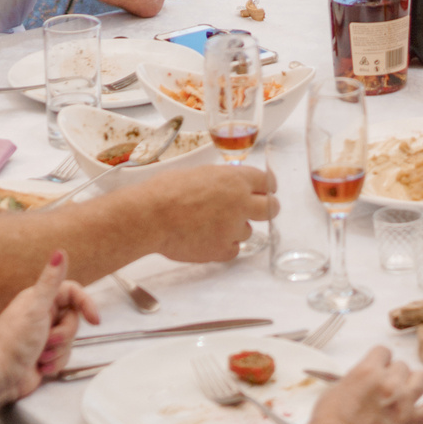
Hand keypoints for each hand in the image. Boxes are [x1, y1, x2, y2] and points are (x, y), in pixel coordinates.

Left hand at [0, 250, 100, 404]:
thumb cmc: (11, 344)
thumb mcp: (35, 309)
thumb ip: (50, 281)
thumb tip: (60, 251)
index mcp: (39, 300)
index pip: (73, 293)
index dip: (86, 304)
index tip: (95, 320)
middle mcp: (42, 316)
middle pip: (73, 320)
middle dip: (64, 335)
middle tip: (47, 341)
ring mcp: (43, 336)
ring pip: (70, 341)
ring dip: (57, 352)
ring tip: (39, 356)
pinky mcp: (44, 355)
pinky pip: (64, 357)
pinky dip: (54, 364)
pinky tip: (39, 367)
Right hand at [117, 163, 278, 265]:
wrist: (150, 216)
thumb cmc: (166, 191)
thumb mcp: (200, 173)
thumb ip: (222, 181)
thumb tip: (229, 186)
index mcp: (236, 179)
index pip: (267, 182)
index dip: (265, 188)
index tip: (263, 191)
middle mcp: (241, 203)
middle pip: (272, 208)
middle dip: (265, 210)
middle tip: (252, 212)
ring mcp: (233, 228)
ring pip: (247, 232)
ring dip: (235, 230)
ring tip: (208, 226)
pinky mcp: (222, 249)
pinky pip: (233, 250)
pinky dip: (222, 247)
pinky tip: (205, 239)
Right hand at [302, 347, 422, 423]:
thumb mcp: (332, 392)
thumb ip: (352, 381)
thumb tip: (361, 381)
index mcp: (368, 371)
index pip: (383, 352)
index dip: (379, 360)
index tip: (377, 368)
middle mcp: (390, 383)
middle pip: (401, 366)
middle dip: (393, 374)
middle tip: (386, 387)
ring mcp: (404, 402)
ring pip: (422, 378)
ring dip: (414, 381)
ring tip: (409, 388)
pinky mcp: (413, 423)